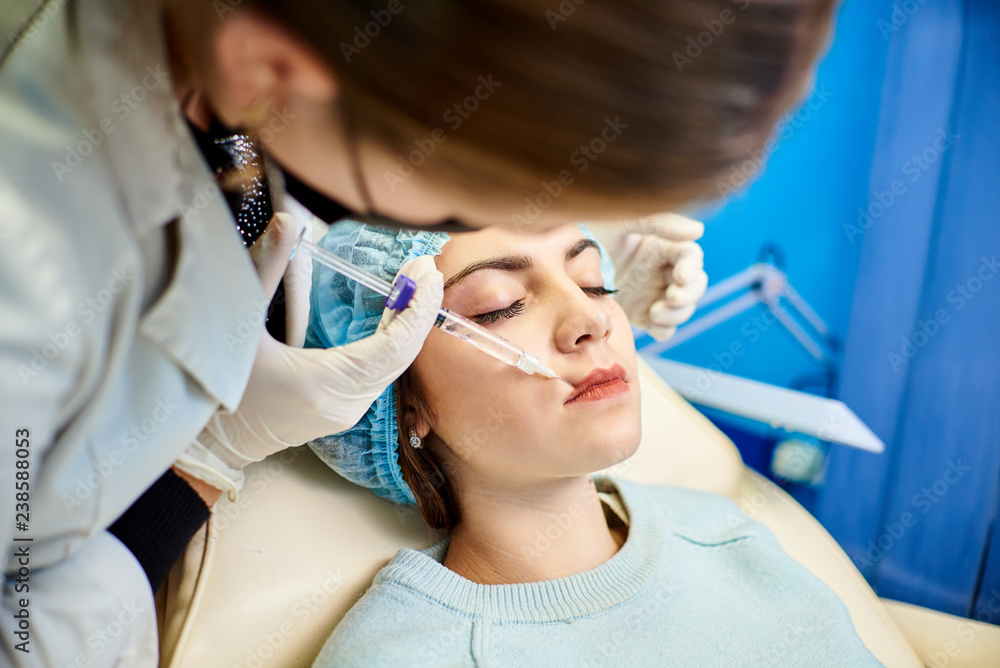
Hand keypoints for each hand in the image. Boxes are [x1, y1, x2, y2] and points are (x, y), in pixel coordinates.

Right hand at [175, 213, 443, 496]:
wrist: (205, 443)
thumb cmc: (212, 386)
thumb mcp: (236, 322)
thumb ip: (264, 269)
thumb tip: (287, 221)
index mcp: (323, 385)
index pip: (391, 348)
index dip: (414, 310)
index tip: (427, 274)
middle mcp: (344, 404)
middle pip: (399, 357)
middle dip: (418, 311)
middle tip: (426, 269)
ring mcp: (346, 412)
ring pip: (393, 367)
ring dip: (408, 326)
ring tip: (417, 284)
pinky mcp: (342, 411)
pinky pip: (381, 373)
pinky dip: (393, 342)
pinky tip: (397, 314)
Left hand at [588, 213, 708, 340]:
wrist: (560, 269)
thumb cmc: (586, 235)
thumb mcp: (619, 221)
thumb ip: (658, 222)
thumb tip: (699, 230)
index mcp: (659, 247)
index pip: (690, 257)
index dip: (692, 268)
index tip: (681, 278)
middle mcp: (660, 271)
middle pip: (694, 285)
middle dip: (688, 294)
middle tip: (670, 299)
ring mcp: (651, 294)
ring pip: (681, 308)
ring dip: (677, 314)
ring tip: (655, 313)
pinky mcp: (639, 314)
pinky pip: (663, 327)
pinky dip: (664, 329)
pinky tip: (652, 326)